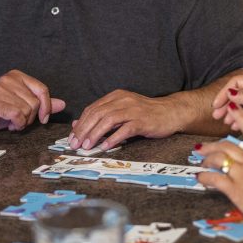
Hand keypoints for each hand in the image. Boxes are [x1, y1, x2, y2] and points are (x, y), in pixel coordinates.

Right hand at [0, 70, 64, 137]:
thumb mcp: (21, 107)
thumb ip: (41, 104)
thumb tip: (62, 104)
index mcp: (17, 76)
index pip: (43, 90)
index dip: (46, 107)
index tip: (43, 119)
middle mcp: (9, 79)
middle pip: (35, 102)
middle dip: (30, 117)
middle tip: (18, 120)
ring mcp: (0, 89)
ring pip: (27, 110)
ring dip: (22, 121)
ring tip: (11, 121)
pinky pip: (17, 115)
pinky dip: (17, 124)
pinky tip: (9, 125)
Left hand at [68, 90, 182, 150]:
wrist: (170, 112)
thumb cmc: (145, 114)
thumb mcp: (121, 112)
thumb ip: (101, 117)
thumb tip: (76, 125)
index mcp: (116, 96)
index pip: (92, 109)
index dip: (80, 124)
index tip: (72, 138)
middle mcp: (123, 100)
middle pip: (97, 113)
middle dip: (84, 130)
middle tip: (75, 144)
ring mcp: (133, 109)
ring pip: (109, 120)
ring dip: (95, 134)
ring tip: (87, 146)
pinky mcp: (142, 120)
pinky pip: (125, 129)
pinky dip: (113, 138)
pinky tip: (105, 146)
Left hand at [197, 102, 242, 242]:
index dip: (240, 116)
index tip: (233, 107)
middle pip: (226, 145)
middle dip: (211, 146)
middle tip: (202, 147)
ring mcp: (242, 174)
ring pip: (217, 158)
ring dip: (206, 160)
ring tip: (201, 164)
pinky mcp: (235, 189)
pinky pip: (214, 178)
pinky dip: (204, 177)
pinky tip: (201, 178)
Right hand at [211, 74, 242, 135]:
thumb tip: (231, 94)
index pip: (237, 83)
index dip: (225, 92)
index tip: (217, 103)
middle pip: (237, 95)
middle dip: (225, 104)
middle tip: (217, 114)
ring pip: (241, 106)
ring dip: (231, 113)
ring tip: (224, 121)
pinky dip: (240, 120)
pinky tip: (234, 125)